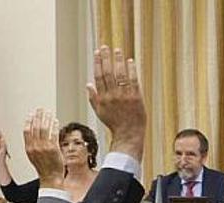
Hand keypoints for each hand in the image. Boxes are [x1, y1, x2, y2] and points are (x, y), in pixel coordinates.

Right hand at [22, 109, 63, 188]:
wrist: (50, 177)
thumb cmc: (43, 168)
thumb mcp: (33, 156)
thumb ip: (32, 145)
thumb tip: (33, 134)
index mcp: (28, 148)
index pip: (27, 131)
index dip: (29, 121)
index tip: (31, 114)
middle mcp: (35, 146)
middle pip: (36, 127)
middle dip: (38, 116)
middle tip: (40, 110)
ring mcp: (44, 147)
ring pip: (45, 129)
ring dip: (47, 119)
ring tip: (49, 113)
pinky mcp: (54, 148)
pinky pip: (54, 134)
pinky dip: (54, 126)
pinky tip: (55, 121)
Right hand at [86, 46, 145, 161]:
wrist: (128, 134)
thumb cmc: (115, 124)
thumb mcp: (100, 112)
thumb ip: (93, 98)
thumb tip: (88, 84)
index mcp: (102, 98)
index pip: (98, 77)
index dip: (98, 63)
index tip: (97, 53)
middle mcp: (112, 96)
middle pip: (107, 73)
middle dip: (106, 58)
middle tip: (105, 47)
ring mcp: (124, 96)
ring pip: (119, 74)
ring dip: (118, 61)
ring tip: (117, 50)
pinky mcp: (135, 97)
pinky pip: (132, 80)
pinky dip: (131, 70)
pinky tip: (130, 61)